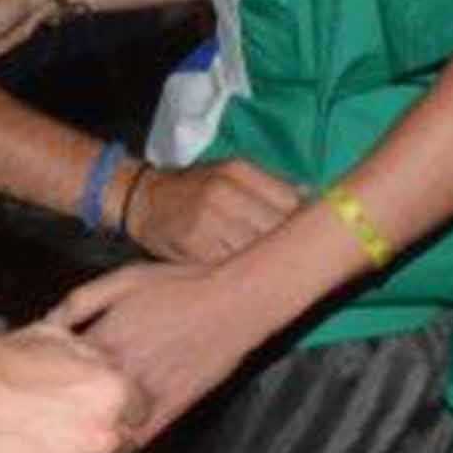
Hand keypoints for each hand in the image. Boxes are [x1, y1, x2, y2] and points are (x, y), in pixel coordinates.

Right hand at [0, 323, 138, 452]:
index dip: (108, 412)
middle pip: (111, 452)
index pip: (136, 415)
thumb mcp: (53, 337)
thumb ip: (95, 359)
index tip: (82, 412)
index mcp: (111, 396)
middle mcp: (100, 441)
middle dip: (85, 443)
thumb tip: (112, 371)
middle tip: (45, 429)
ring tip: (19, 447)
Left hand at [49, 261, 262, 441]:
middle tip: (38, 427)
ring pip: (103, 433)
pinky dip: (120, 451)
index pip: (52, 372)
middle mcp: (119, 372)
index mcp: (101, 338)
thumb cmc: (176, 285)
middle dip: (52, 420)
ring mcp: (146, 394)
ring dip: (86, 441)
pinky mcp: (173, 410)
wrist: (232, 302)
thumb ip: (78, 303)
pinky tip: (109, 450)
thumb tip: (42, 323)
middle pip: (72, 409)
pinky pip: (138, 442)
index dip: (37, 383)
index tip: (27, 391)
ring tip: (71, 446)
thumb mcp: (119, 280)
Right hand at [122, 156, 298, 262]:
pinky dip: (244, 276)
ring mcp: (207, 223)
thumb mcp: (231, 172)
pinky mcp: (193, 250)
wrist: (142, 199)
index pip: (289, 201)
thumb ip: (272, 185)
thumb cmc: (195, 187)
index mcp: (238, 172)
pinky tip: (250, 280)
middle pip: (275, 228)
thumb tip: (310, 196)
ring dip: (268, 266)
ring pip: (256, 251)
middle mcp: (223, 194)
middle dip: (288, 247)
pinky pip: (230, 267)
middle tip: (299, 262)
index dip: (303, 223)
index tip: (311, 237)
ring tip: (276, 274)